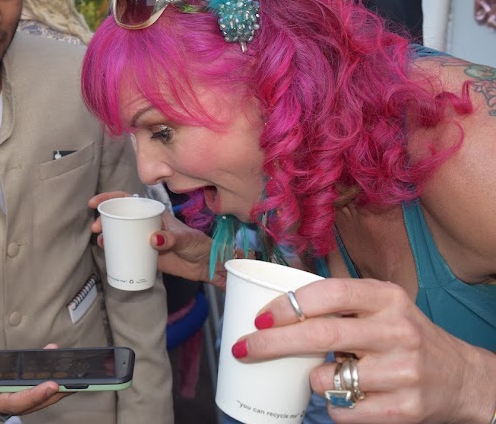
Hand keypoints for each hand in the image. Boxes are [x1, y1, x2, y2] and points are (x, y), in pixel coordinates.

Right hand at [0, 348, 67, 419]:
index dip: (34, 396)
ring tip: (73, 373)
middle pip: (30, 404)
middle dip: (54, 395)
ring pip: (33, 397)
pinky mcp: (4, 390)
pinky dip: (41, 373)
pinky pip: (27, 385)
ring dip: (54, 387)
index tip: (52, 385)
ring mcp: (0, 398)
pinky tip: (50, 356)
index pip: (12, 403)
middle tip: (76, 382)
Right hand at [89, 192, 217, 285]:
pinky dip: (116, 252)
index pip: (128, 200)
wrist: (205, 264)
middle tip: (96, 228)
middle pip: (120, 217)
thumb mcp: (184, 238)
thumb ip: (170, 239)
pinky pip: (127, 251)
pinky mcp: (145, 255)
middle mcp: (146, 224)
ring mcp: (144, 239)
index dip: (110, 199)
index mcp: (153, 212)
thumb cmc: (197, 244)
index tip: (96, 203)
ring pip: (121, 234)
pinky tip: (108, 255)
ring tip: (101, 241)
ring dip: (108, 236)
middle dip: (104, 219)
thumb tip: (153, 240)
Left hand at [232, 278, 495, 423]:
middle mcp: (397, 330)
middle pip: (320, 336)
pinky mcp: (405, 408)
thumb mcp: (381, 307)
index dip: (289, 305)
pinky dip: (332, 407)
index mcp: (387, 297)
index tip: (259, 317)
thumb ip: (339, 303)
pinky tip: (345, 398)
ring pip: (326, 379)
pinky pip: (343, 411)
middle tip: (243, 348)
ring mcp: (403, 371)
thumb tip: (272, 305)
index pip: (329, 293)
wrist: (461, 378)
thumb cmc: (402, 336)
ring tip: (326, 375)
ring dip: (310, 380)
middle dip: (271, 343)